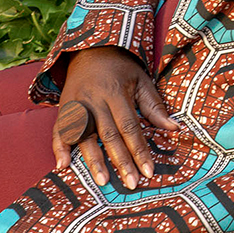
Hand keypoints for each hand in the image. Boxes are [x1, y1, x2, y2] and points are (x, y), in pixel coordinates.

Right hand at [53, 46, 178, 189]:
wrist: (90, 49)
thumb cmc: (121, 68)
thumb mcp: (141, 80)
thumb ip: (154, 105)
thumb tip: (174, 128)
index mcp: (116, 92)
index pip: (130, 126)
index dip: (139, 150)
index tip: (149, 171)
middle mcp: (95, 100)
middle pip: (109, 134)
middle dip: (121, 160)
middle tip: (130, 183)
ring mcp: (77, 104)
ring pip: (84, 136)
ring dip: (92, 159)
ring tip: (102, 181)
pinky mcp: (63, 108)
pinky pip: (59, 130)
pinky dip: (60, 147)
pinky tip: (63, 165)